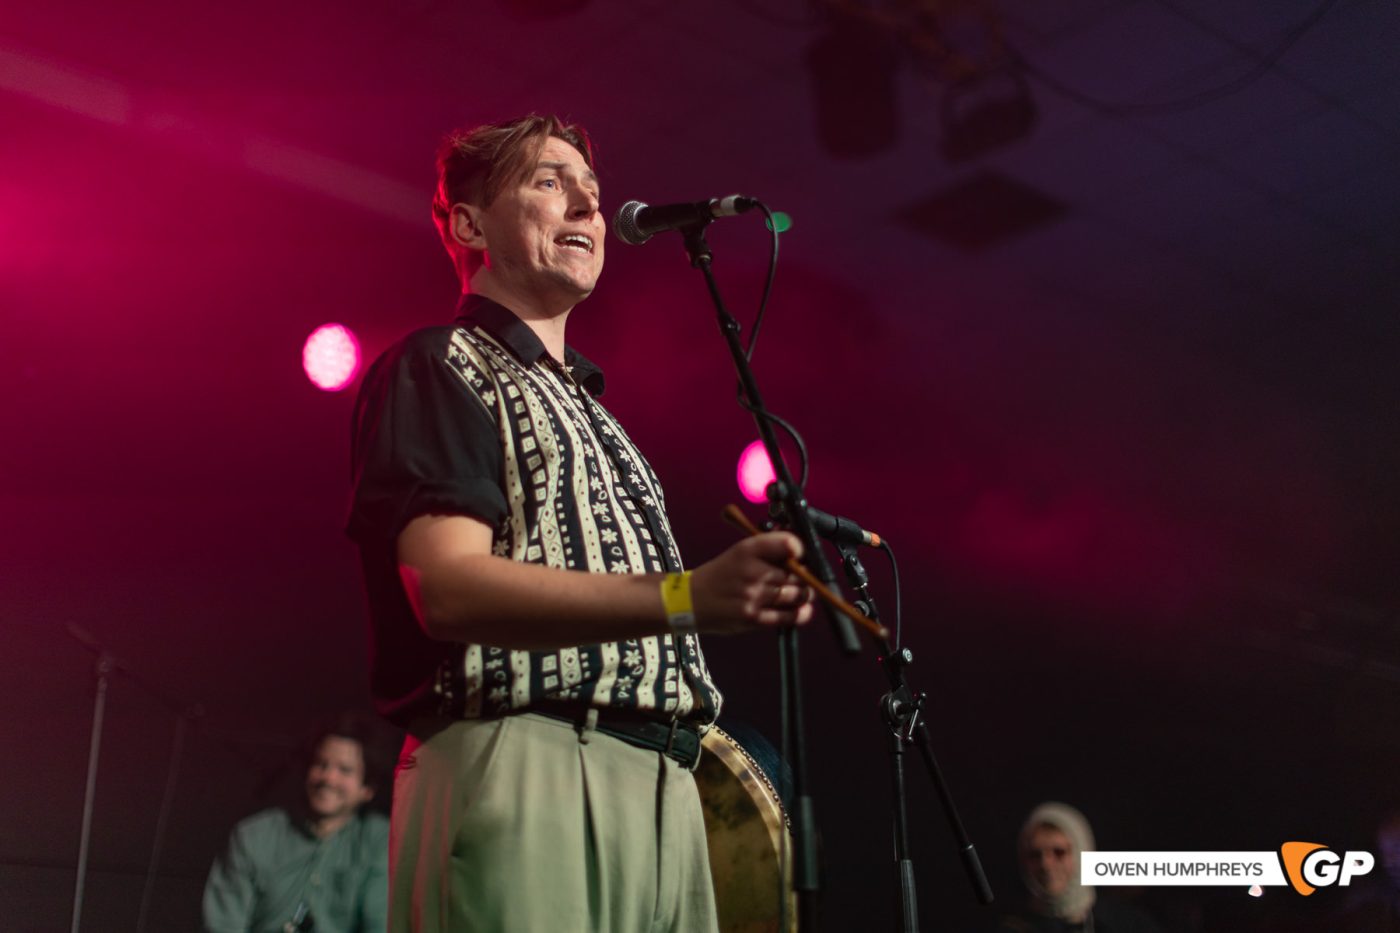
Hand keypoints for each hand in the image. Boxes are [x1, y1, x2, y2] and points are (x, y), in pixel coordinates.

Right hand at [689, 532, 814, 634]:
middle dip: (805, 576)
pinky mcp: (753, 618)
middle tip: (803, 577)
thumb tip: (797, 547)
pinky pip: (788, 616)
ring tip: (801, 593)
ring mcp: (753, 596)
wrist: (690, 601)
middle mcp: (752, 571)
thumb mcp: (739, 552)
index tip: (800, 555)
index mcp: (748, 549)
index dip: (800, 549)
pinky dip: (800, 614)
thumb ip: (768, 548)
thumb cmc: (720, 575)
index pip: (788, 543)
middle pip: (797, 572)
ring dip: (804, 595)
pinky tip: (802, 610)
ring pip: (796, 594)